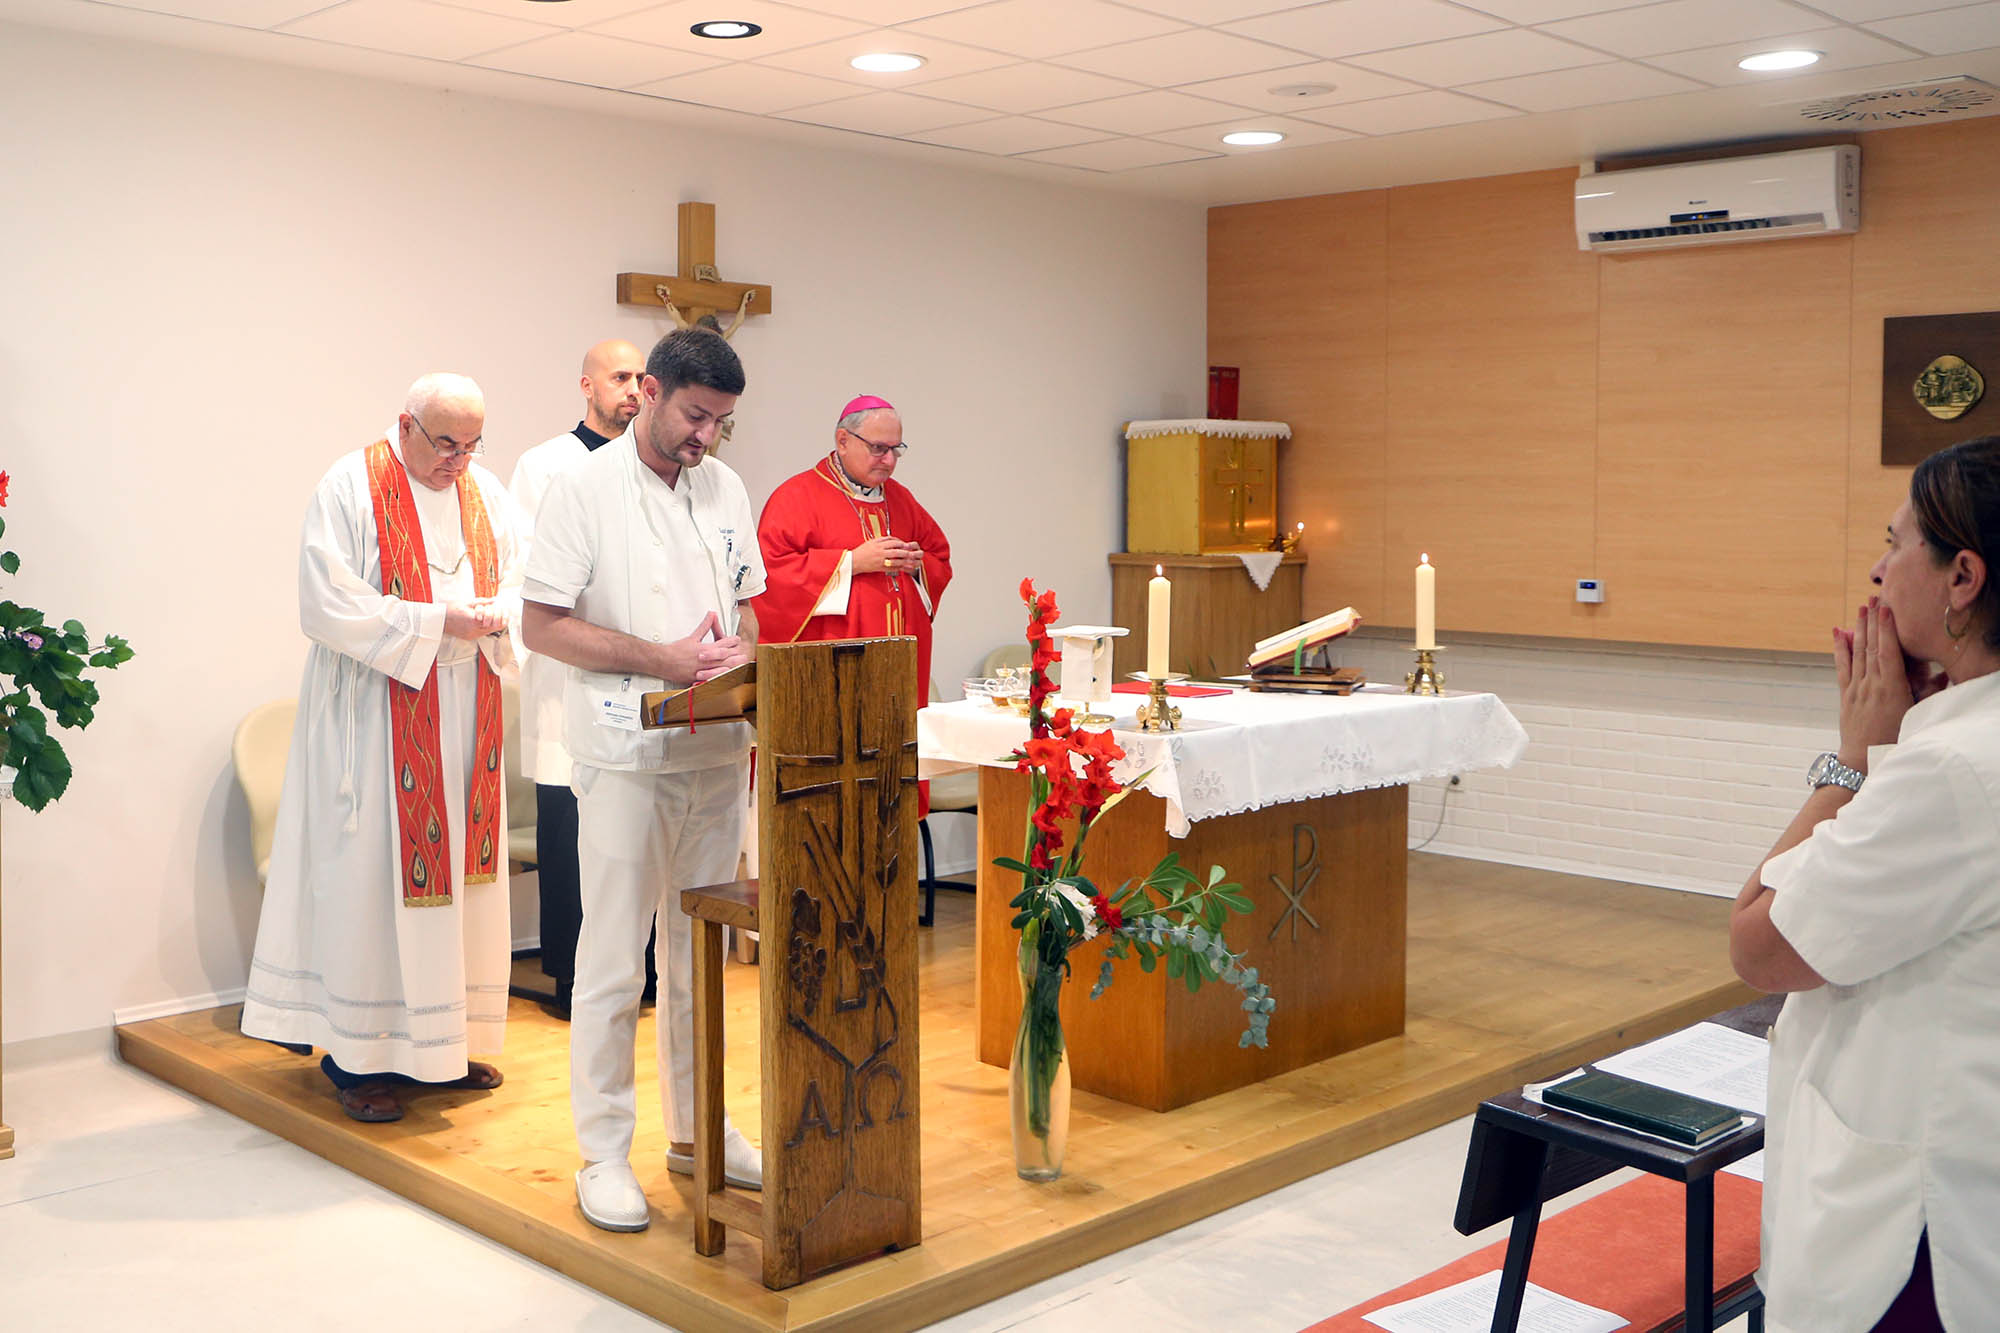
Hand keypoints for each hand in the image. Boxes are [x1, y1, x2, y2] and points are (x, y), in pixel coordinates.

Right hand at [444, 599, 506, 639]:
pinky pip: (484, 633)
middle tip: (497, 610)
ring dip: (493, 621)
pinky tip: (484, 620)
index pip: (495, 619)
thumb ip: (482, 602)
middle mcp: (474, 630)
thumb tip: (493, 600)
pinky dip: (487, 626)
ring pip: (491, 630)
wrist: (438, 620)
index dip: (500, 613)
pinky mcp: (471, 637)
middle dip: (498, 616)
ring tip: (490, 614)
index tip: (501, 608)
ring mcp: (473, 635)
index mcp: (474, 620)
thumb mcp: (467, 602)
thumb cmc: (449, 611)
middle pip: (496, 626)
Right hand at [657, 612, 751, 685]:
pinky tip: (725, 680)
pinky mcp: (697, 679)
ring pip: (720, 670)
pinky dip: (719, 679)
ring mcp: (701, 671)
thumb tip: (711, 614)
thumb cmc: (676, 650)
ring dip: (731, 668)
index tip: (737, 640)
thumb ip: (704, 626)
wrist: (662, 661)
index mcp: (704, 649)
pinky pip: (711, 680)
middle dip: (735, 656)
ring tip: (739, 667)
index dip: (731, 641)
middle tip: (744, 654)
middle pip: (724, 657)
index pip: (721, 644)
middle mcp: (704, 660)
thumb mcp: (692, 636)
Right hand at [852, 536, 923, 575]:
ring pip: (895, 559)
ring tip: (911, 559)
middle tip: (912, 551)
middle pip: (896, 550)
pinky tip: (905, 567)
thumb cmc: (862, 551)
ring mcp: (881, 560)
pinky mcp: (880, 567)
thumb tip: (893, 539)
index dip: (901, 542)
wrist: (854, 561)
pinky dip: (899, 567)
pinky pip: (892, 567)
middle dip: (905, 551)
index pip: (893, 542)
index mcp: (878, 544)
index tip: (905, 544)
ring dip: (905, 560)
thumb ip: (882, 539)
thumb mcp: (871, 542)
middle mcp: (880, 552)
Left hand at [1833, 598, 1916, 768]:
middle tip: (1874, 598)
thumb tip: (1943, 672)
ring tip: (1861, 607)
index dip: (1886, 629)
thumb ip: (1928, 693)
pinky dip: (1840, 647)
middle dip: (1873, 621)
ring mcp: (1855, 689)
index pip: (1888, 652)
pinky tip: (1838, 631)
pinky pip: (1842, 666)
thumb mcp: (1916, 715)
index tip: (1886, 608)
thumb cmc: (1896, 740)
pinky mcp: (1845, 695)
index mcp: (1890, 689)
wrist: (1863, 761)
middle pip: (1871, 647)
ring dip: (1859, 628)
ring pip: (1856, 652)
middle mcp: (1870, 686)